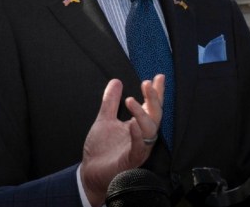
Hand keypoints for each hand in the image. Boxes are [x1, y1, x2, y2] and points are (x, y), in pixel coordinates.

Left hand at [79, 75, 165, 205]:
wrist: (91, 172)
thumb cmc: (101, 149)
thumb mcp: (104, 119)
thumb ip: (110, 102)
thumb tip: (116, 81)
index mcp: (138, 126)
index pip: (150, 106)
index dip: (156, 92)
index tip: (159, 76)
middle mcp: (142, 136)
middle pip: (155, 116)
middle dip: (153, 99)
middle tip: (147, 83)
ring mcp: (138, 149)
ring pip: (150, 131)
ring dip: (142, 114)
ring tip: (130, 100)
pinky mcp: (130, 161)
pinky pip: (139, 148)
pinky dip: (137, 136)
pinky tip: (131, 124)